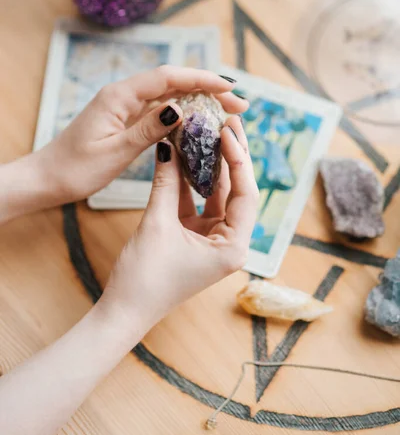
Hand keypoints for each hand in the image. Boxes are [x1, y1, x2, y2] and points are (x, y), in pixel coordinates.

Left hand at [36, 66, 246, 204]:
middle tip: (239, 104)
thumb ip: (148, 128)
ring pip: (169, 95)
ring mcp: (125, 106)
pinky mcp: (126, 118)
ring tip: (228, 111)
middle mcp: (124, 95)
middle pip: (173, 83)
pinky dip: (183, 113)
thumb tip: (181, 107)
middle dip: (208, 89)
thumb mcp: (115, 151)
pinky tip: (199, 122)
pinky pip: (160, 109)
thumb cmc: (75, 168)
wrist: (48, 178)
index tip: (230, 88)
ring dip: (199, 100)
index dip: (202, 79)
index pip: (168, 78)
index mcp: (119, 96)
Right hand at [101, 115, 258, 328]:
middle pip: (236, 191)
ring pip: (215, 194)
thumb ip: (166, 183)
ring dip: (209, 166)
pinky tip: (183, 155)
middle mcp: (229, 242)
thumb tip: (169, 145)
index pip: (246, 194)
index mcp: (233, 247)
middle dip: (230, 157)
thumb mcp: (157, 224)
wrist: (123, 311)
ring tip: (207, 132)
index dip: (239, 159)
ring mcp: (211, 239)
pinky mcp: (193, 237)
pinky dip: (189, 181)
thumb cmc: (145, 279)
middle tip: (227, 123)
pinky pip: (196, 202)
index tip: (228, 131)